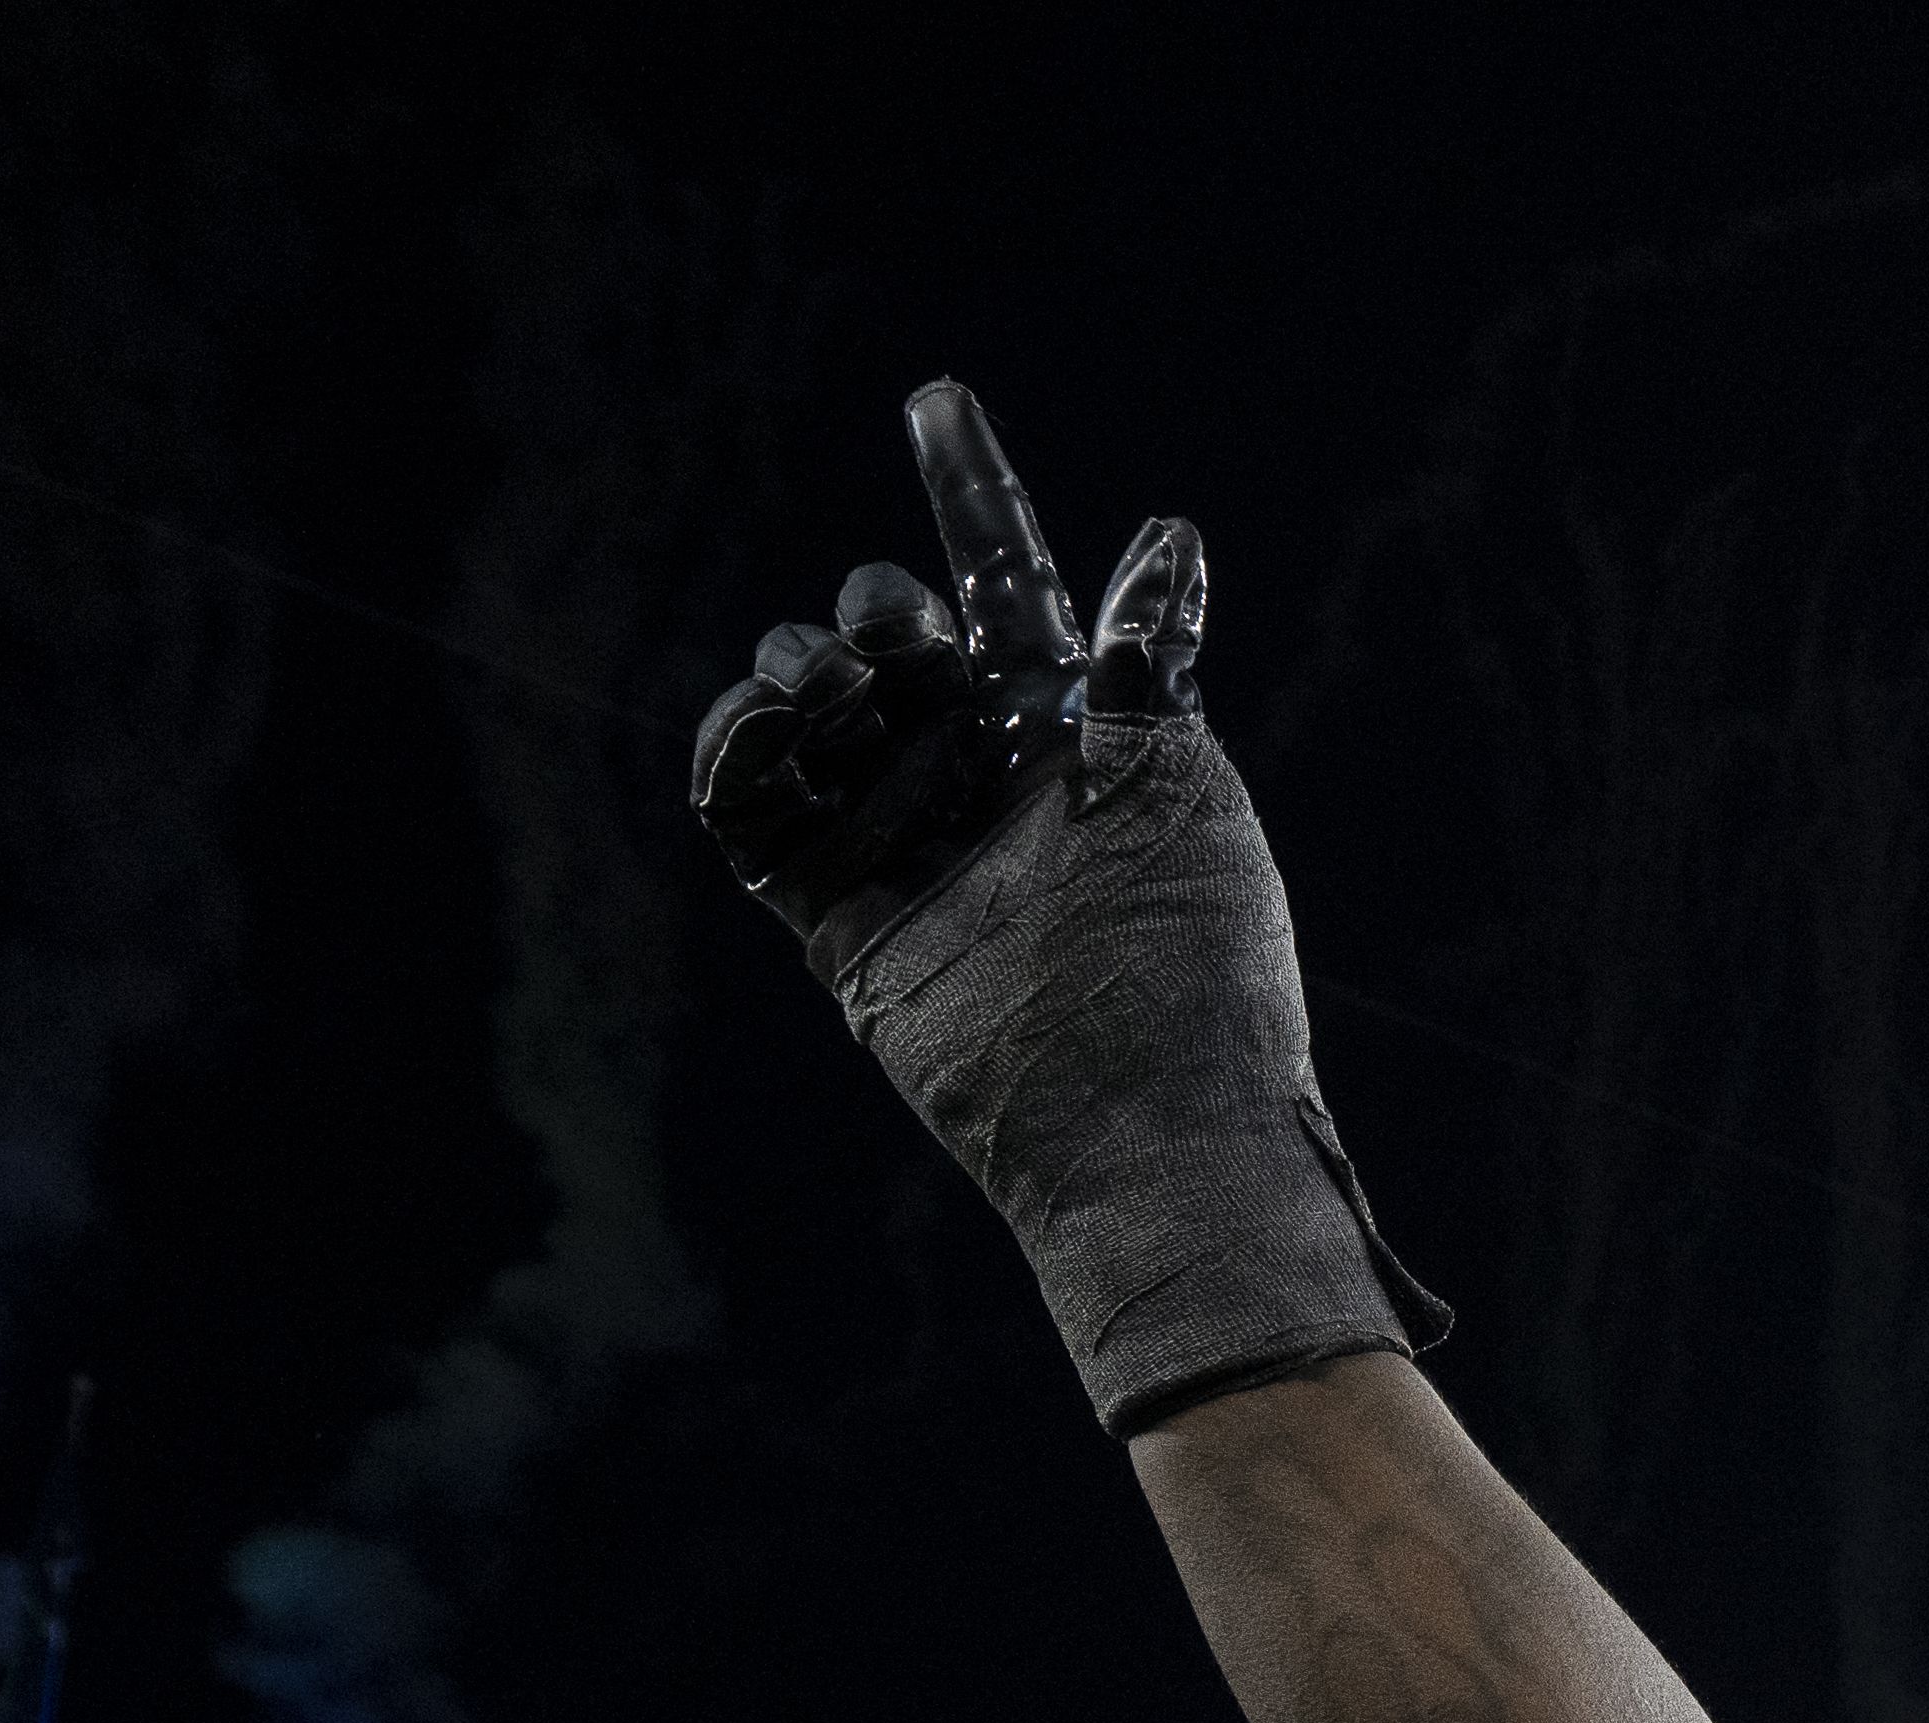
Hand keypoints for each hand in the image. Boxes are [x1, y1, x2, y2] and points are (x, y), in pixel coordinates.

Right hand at [684, 382, 1419, 1431]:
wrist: (1142, 1118)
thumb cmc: (1192, 957)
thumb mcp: (1182, 785)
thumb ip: (1150, 664)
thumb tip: (1167, 538)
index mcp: (1073, 730)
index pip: (1010, 583)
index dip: (971, 490)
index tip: (937, 397)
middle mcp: (980, 775)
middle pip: (889, 633)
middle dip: (879, 611)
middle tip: (905, 649)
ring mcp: (903, 840)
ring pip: (807, 705)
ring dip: (805, 669)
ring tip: (847, 697)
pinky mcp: (837, 917)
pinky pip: (749, 812)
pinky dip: (736, 752)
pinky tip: (766, 728)